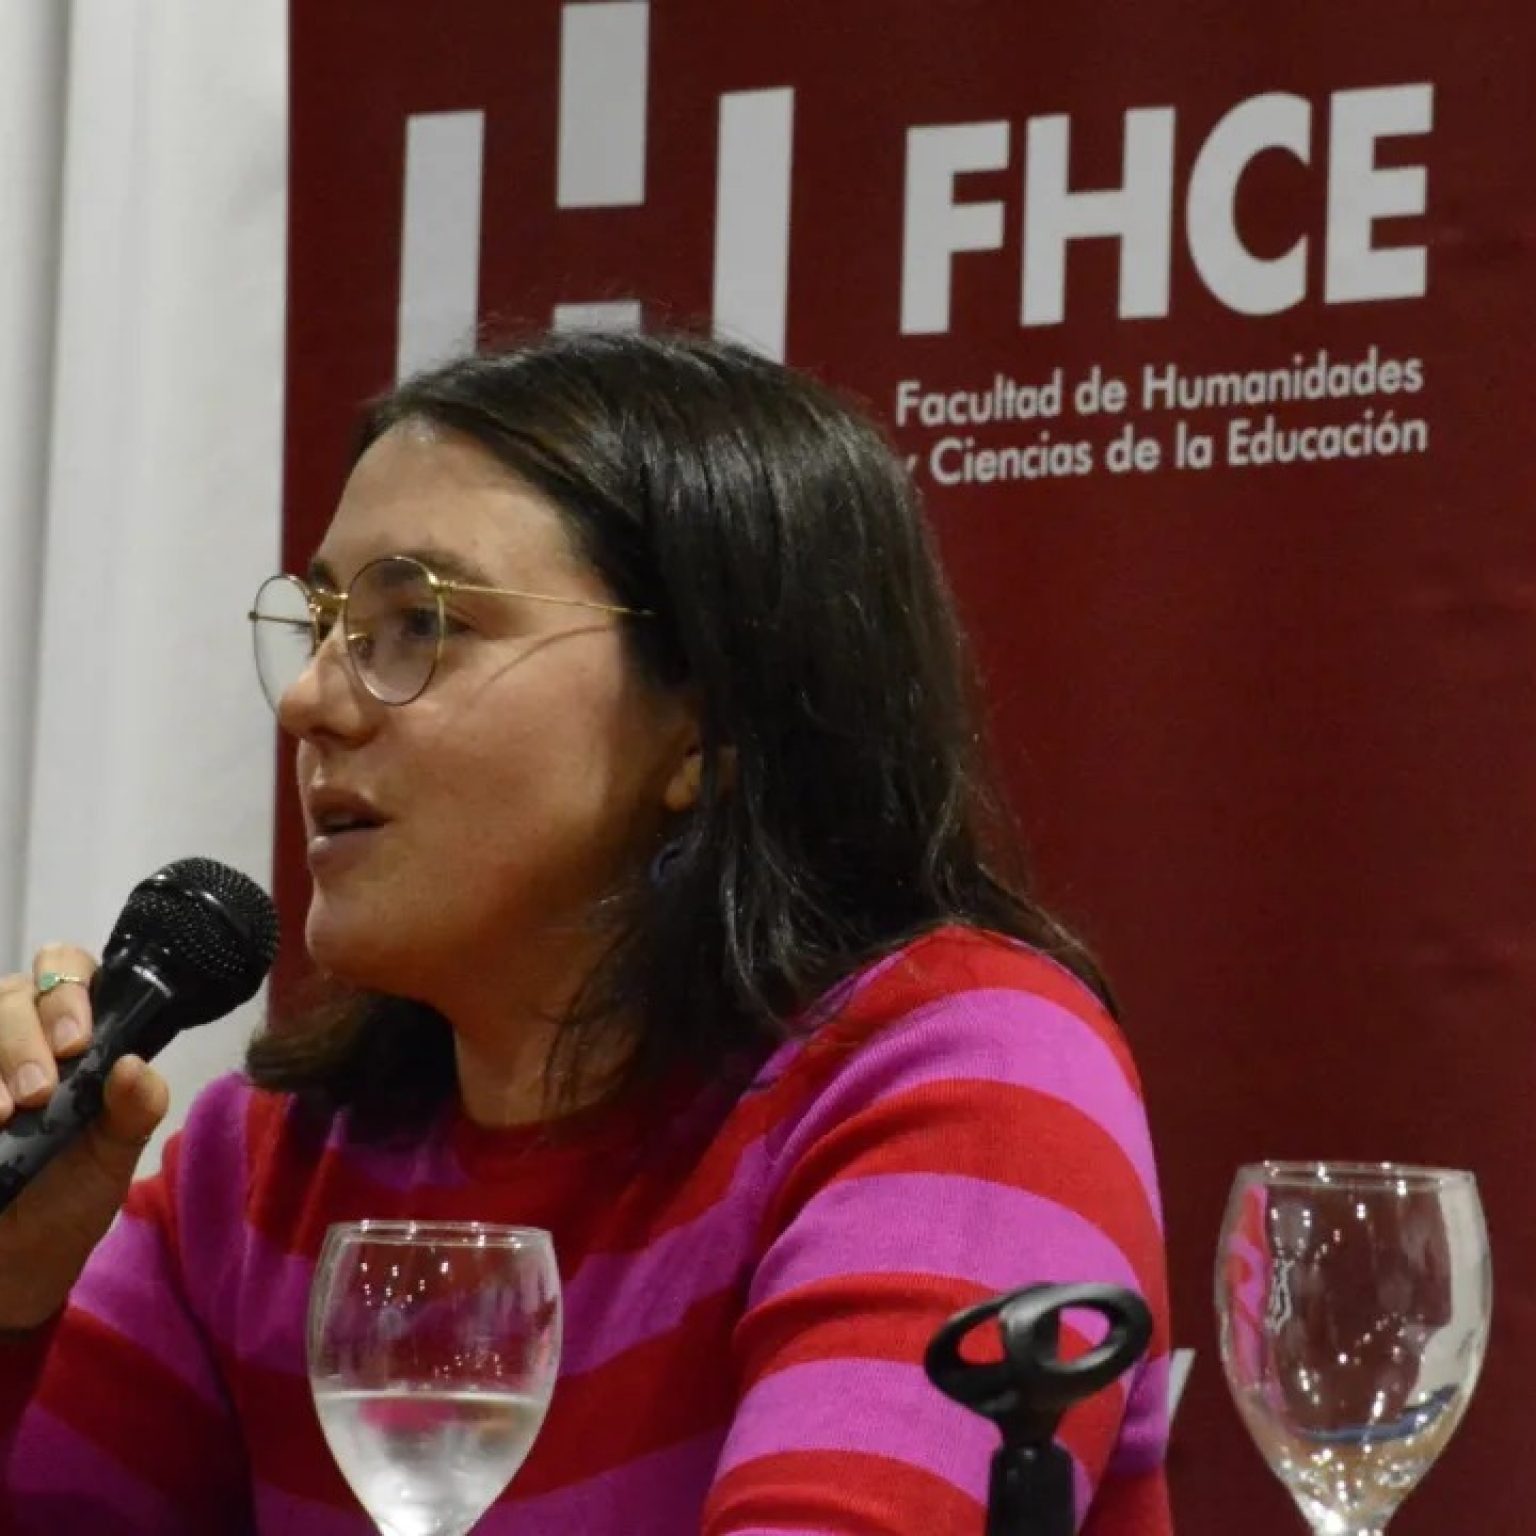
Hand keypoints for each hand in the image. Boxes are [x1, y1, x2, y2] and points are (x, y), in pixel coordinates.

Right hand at [0, 946, 168, 1331]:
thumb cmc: (70, 1195)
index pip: (70, 972)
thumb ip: (136, 1108)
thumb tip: (134, 1065)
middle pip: (14, 994)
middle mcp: (20, 1036)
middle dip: (27, 1037)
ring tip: (7, 1111)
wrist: (17, 1262)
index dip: (71, 991)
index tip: (78, 1044)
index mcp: (72, 1034)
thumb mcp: (115, 1155)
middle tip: (40, 1090)